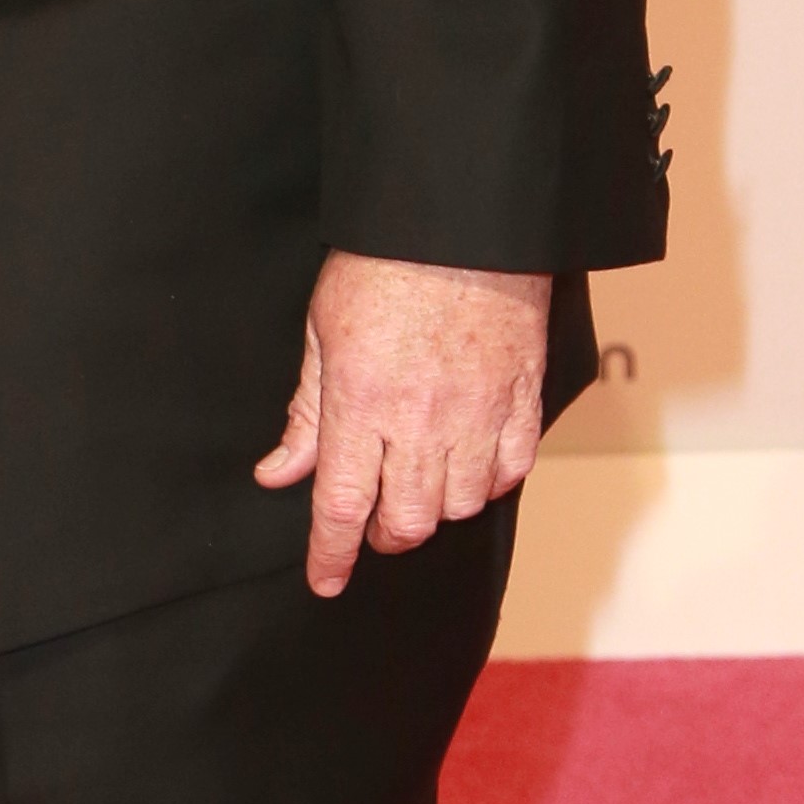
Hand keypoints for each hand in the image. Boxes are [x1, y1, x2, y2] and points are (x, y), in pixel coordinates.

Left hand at [257, 253, 549, 600]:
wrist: (465, 223)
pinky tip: (470, 463)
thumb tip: (280, 473)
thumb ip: (307, 414)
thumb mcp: (322, 333)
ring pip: (458, 506)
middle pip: (406, 522)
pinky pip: (510, 473)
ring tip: (418, 481)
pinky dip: (488, 482)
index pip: (341, 507)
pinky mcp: (523, 402)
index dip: (330, 555)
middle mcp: (421, 422)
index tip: (325, 581)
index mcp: (362, 405)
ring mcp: (479, 416)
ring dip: (433, 508)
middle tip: (372, 517)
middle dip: (383, 534)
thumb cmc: (384, 267)